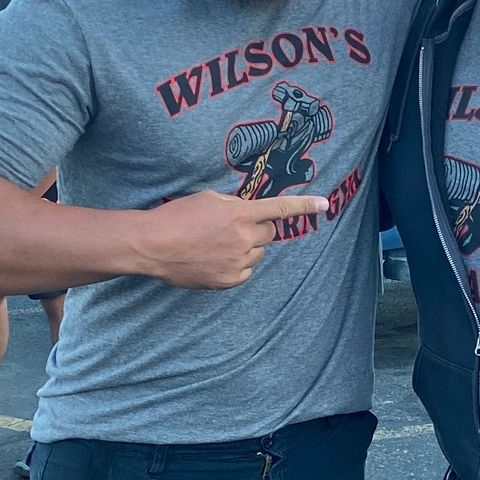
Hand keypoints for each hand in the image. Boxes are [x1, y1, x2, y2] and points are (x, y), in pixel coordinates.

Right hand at [132, 190, 328, 289]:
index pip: (280, 208)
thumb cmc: (178, 217)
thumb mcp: (209, 199)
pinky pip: (245, 271)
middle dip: (258, 229)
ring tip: (217, 245)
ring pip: (257, 253)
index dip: (305, 205)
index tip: (325, 204)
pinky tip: (214, 259)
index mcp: (241, 214)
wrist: (154, 245)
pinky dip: (237, 265)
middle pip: (269, 234)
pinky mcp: (229, 281)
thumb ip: (235, 204)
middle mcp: (244, 239)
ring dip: (247, 247)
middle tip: (234, 228)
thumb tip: (249, 210)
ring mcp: (238, 262)